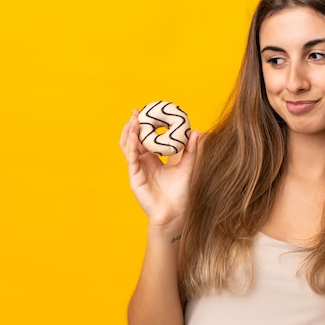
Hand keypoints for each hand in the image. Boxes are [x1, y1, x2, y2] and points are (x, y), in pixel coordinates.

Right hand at [119, 109, 198, 229]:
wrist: (175, 212)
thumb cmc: (180, 192)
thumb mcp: (187, 166)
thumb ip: (191, 150)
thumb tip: (197, 131)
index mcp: (153, 160)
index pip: (145, 139)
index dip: (145, 126)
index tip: (147, 111)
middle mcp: (143, 163)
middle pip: (133, 140)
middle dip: (134, 125)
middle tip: (136, 111)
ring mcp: (137, 169)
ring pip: (128, 147)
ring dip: (130, 132)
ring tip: (134, 119)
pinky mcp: (135, 177)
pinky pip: (131, 158)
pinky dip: (131, 145)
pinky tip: (134, 135)